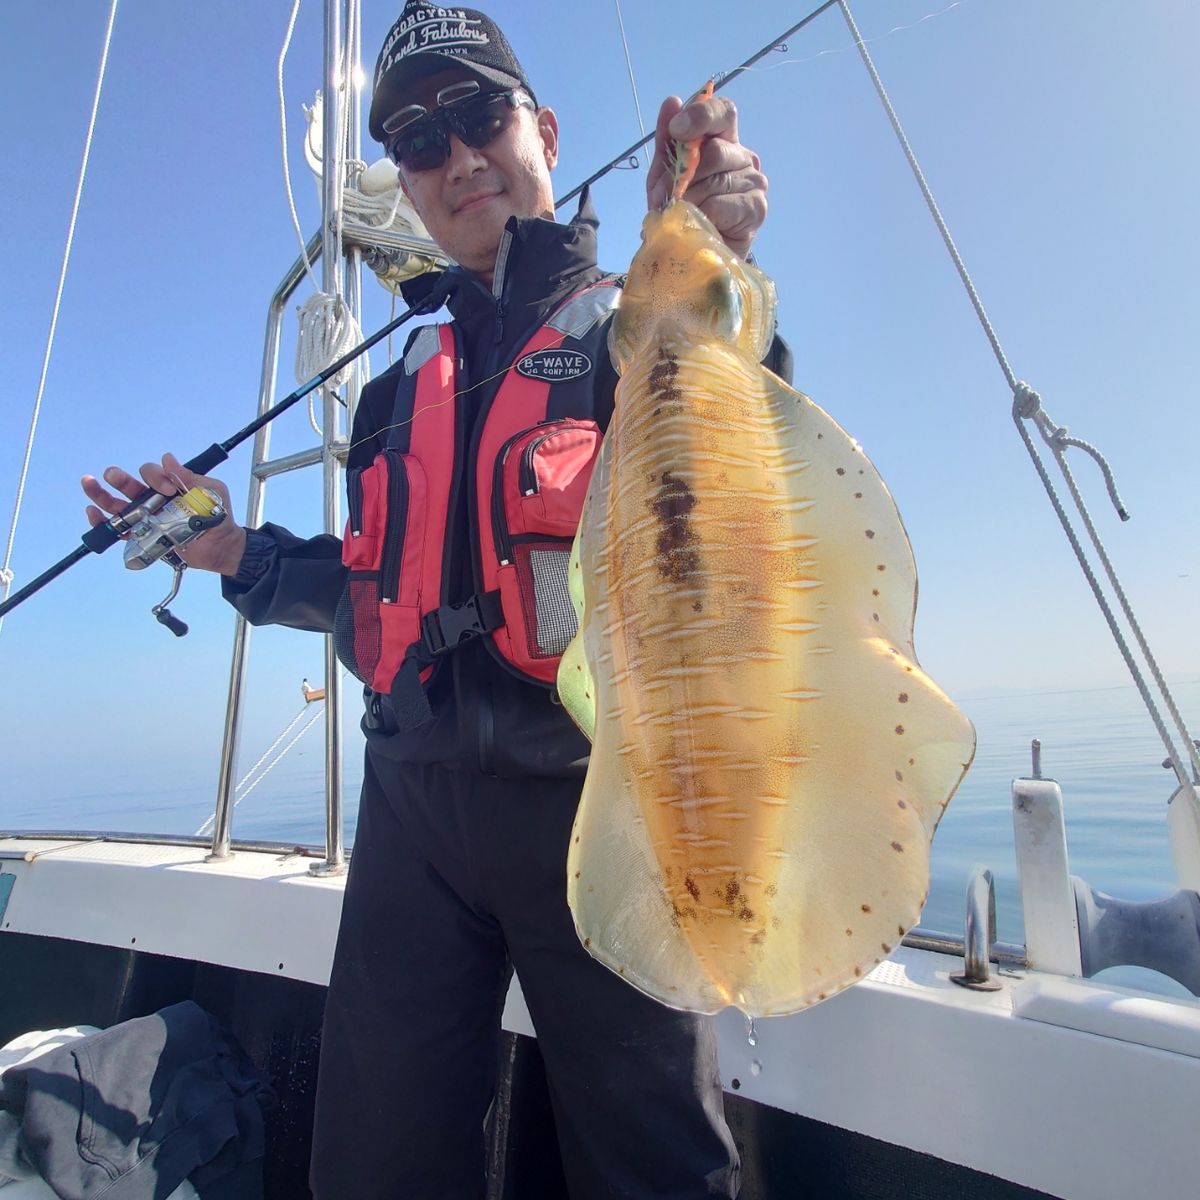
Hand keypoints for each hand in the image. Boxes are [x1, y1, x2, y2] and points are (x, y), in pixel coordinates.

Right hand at [82, 452, 246, 576]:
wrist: (222, 546)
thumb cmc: (219, 516)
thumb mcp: (211, 491)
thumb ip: (191, 477)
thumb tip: (167, 459)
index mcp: (168, 486)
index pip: (152, 474)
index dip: (155, 477)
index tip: (168, 490)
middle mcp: (153, 500)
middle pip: (128, 486)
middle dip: (118, 479)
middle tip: (112, 476)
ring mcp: (146, 518)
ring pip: (117, 505)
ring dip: (101, 495)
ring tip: (88, 483)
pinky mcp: (144, 536)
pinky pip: (120, 530)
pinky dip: (103, 522)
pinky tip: (93, 513)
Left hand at [646, 93, 768, 258]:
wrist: (694, 252)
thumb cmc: (682, 210)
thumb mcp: (664, 175)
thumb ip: (667, 142)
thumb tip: (672, 102)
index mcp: (723, 139)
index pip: (723, 112)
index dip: (701, 115)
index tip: (678, 129)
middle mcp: (743, 156)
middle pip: (715, 151)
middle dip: (684, 177)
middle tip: (671, 198)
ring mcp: (754, 181)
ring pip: (715, 180)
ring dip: (689, 200)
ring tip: (683, 215)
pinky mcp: (757, 208)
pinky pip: (722, 205)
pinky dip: (703, 216)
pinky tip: (703, 224)